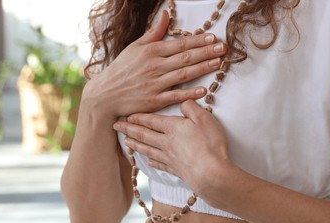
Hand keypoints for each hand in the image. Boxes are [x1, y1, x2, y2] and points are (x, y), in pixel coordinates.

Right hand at [83, 11, 226, 117]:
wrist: (106, 94)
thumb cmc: (121, 69)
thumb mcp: (135, 47)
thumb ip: (153, 32)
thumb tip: (166, 15)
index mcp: (150, 51)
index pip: (179, 44)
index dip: (197, 41)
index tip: (213, 38)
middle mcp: (154, 66)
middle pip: (185, 58)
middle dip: (206, 52)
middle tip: (223, 48)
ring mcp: (155, 84)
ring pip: (183, 75)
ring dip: (202, 68)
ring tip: (219, 63)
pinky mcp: (154, 100)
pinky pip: (175, 96)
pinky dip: (189, 93)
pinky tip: (204, 90)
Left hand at [113, 100, 231, 193]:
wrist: (211, 174)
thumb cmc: (209, 144)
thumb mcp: (204, 119)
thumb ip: (191, 108)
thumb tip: (183, 102)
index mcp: (172, 128)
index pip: (151, 120)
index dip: (138, 117)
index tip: (126, 115)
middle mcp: (166, 143)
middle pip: (144, 135)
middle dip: (129, 129)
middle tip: (115, 126)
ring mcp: (170, 158)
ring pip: (148, 149)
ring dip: (135, 145)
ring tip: (126, 142)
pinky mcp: (176, 170)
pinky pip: (160, 164)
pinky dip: (152, 162)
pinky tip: (148, 161)